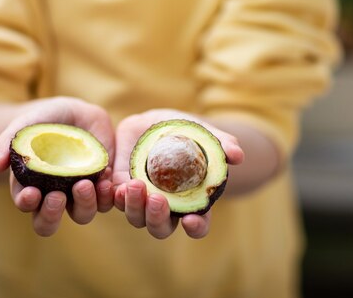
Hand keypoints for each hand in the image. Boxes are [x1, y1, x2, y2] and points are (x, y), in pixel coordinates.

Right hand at [0, 97, 115, 235]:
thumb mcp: (25, 124)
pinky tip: (105, 177)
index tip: (31, 193)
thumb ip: (8, 142)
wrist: (76, 113)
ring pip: (82, 215)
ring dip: (84, 204)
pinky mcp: (102, 186)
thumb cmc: (44, 120)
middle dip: (51, 214)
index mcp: (31, 187)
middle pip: (49, 223)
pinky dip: (106, 193)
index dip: (27, 204)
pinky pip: (106, 200)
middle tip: (57, 196)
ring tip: (85, 184)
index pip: (26, 205)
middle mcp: (54, 197)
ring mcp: (79, 194)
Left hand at [112, 109, 243, 238]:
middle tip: (157, 199)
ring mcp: (142, 200)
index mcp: (191, 202)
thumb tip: (238, 155)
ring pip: (136, 217)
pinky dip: (113, 197)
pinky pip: (115, 200)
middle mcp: (166, 208)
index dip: (196, 227)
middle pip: (161, 228)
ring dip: (134, 207)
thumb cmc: (185, 132)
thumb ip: (221, 144)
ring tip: (133, 186)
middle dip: (157, 218)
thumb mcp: (203, 134)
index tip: (191, 220)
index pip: (198, 225)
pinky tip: (114, 185)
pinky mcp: (121, 188)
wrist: (154, 124)